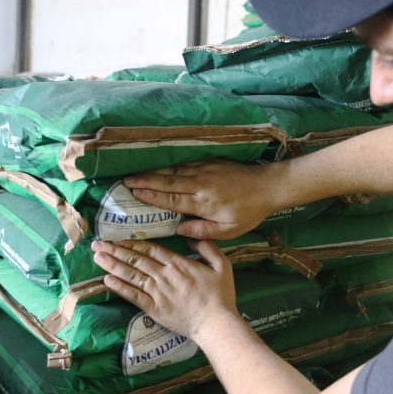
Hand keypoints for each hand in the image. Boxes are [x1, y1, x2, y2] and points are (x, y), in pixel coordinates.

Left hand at [91, 239, 235, 338]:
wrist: (216, 323)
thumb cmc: (221, 295)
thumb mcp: (222, 265)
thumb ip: (208, 248)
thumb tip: (192, 238)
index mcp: (178, 264)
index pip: (151, 250)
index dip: (132, 243)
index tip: (118, 238)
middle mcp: (164, 275)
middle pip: (136, 260)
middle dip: (115, 250)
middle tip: (97, 244)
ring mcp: (157, 292)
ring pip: (131, 275)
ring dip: (112, 265)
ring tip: (97, 257)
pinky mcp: (154, 309)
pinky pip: (133, 296)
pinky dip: (119, 287)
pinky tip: (107, 280)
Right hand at [123, 160, 276, 239]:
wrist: (267, 186)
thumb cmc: (248, 212)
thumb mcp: (229, 230)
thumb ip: (203, 231)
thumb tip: (179, 229)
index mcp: (204, 203)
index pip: (172, 198)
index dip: (152, 196)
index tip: (134, 193)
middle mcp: (201, 184)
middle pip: (167, 181)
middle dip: (145, 180)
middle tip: (125, 181)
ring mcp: (205, 170)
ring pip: (174, 170)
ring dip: (153, 172)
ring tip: (135, 173)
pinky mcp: (210, 162)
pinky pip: (184, 163)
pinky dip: (169, 165)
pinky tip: (158, 167)